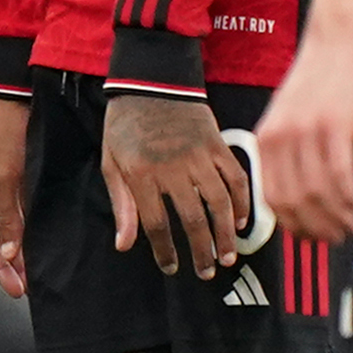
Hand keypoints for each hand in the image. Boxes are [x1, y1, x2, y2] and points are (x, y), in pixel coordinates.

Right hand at [0, 96, 30, 298]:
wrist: (16, 99)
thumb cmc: (2, 135)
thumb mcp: (5, 178)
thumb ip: (9, 216)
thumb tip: (11, 252)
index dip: (0, 268)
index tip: (17, 290)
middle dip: (13, 266)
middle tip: (30, 289)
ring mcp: (4, 191)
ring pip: (13, 230)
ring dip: (25, 251)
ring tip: (39, 275)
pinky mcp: (22, 182)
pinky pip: (25, 214)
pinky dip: (33, 232)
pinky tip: (45, 245)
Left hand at [102, 89, 250, 278]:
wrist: (151, 81)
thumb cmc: (126, 125)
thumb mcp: (111, 163)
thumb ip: (122, 205)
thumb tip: (124, 245)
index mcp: (141, 175)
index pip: (156, 225)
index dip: (165, 251)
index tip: (172, 268)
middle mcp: (172, 168)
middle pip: (192, 220)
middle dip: (201, 251)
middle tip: (207, 271)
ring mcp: (199, 156)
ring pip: (219, 203)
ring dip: (225, 233)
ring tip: (227, 255)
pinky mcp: (218, 145)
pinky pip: (236, 178)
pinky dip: (241, 201)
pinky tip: (240, 221)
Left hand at [255, 25, 352, 244]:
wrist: (338, 38)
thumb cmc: (321, 78)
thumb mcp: (291, 116)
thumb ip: (290, 151)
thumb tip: (299, 194)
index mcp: (265, 138)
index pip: (272, 198)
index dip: (293, 225)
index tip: (312, 238)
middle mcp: (279, 138)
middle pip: (293, 202)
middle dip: (316, 227)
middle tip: (336, 239)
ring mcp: (306, 131)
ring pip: (317, 192)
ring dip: (336, 217)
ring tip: (352, 226)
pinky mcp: (334, 124)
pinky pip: (340, 174)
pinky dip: (350, 197)